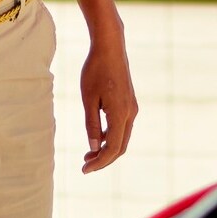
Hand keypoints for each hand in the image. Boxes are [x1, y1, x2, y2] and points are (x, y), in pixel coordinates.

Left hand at [79, 33, 137, 172]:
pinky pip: (122, 127)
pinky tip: (96, 137)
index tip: (84, 170)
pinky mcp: (129, 103)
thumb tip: (93, 148)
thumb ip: (91, 124)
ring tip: (88, 155)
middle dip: (103, 159)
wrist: (110, 47)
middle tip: (85, 165)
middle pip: (120, 147)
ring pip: (122, 138)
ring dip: (106, 148)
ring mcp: (132, 108)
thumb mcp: (88, 98)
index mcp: (120, 114)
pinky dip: (110, 136)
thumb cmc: (95, 70)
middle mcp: (130, 114)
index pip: (112, 148)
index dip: (99, 162)